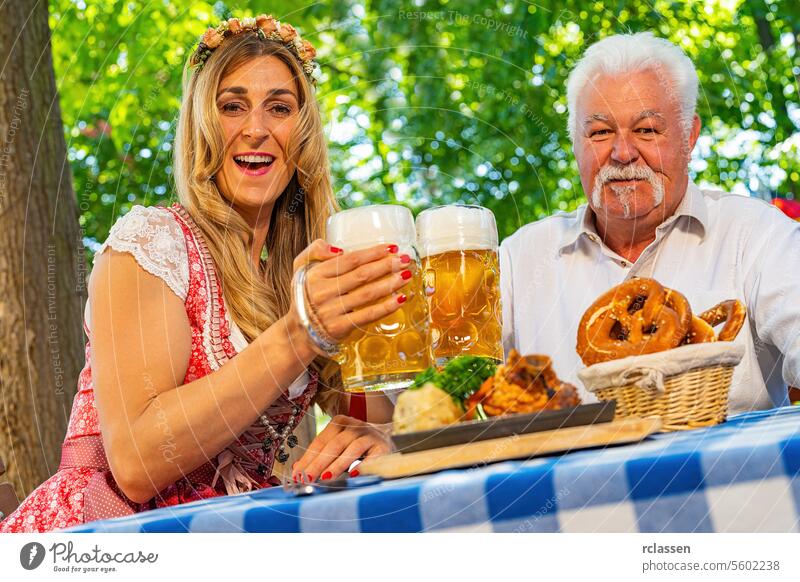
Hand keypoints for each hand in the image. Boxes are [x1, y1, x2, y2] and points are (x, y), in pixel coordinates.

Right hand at [289, 239, 414, 341]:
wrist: (298, 331)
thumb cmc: (306, 295)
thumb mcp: (300, 268)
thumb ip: (315, 250)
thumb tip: (339, 249)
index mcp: (316, 274)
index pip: (350, 260)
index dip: (373, 253)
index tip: (392, 247)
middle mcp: (323, 292)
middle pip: (362, 275)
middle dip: (387, 265)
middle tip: (405, 259)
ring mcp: (332, 311)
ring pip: (367, 294)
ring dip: (390, 283)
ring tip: (406, 276)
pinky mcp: (340, 327)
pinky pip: (367, 315)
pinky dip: (386, 307)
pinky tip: (400, 299)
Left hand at [291, 415, 391, 481]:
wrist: (389, 439)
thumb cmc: (358, 447)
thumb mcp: (338, 447)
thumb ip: (319, 457)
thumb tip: (297, 470)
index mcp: (340, 422)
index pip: (320, 441)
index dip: (308, 458)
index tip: (297, 474)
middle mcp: (355, 426)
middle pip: (334, 444)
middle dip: (318, 463)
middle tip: (307, 478)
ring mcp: (370, 435)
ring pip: (352, 448)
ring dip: (337, 464)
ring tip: (326, 478)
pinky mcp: (384, 447)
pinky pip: (373, 456)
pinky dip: (363, 465)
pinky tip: (354, 474)